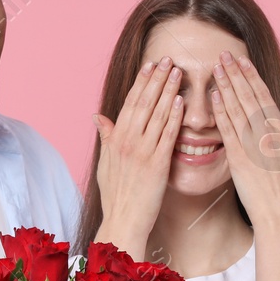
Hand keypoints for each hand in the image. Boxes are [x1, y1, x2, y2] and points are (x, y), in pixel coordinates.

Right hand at [92, 56, 184, 257]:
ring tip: (177, 71)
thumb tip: (98, 116)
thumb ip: (106, 137)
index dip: (141, 82)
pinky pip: (167, 135)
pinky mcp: (157, 164)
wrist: (123, 221)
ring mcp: (142, 151)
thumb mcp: (105, 164)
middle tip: (167, 58)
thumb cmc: (116, 196)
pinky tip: (181, 101)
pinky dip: (173, 116)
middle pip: (143, 102)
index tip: (150, 65)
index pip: (130, 102)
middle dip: (156, 78)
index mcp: (116, 139)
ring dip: (167, 90)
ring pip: (156, 114)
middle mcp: (127, 141)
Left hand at [210, 51, 279, 228]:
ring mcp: (252, 146)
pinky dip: (220, 112)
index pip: (264, 96)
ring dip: (225, 86)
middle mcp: (267, 134)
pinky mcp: (238, 159)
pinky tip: (212, 97)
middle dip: (235, 74)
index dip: (252, 77)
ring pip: (237, 109)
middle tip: (224, 55)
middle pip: (249, 97)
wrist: (279, 213)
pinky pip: (228, 130)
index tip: (242, 60)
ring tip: (216, 68)